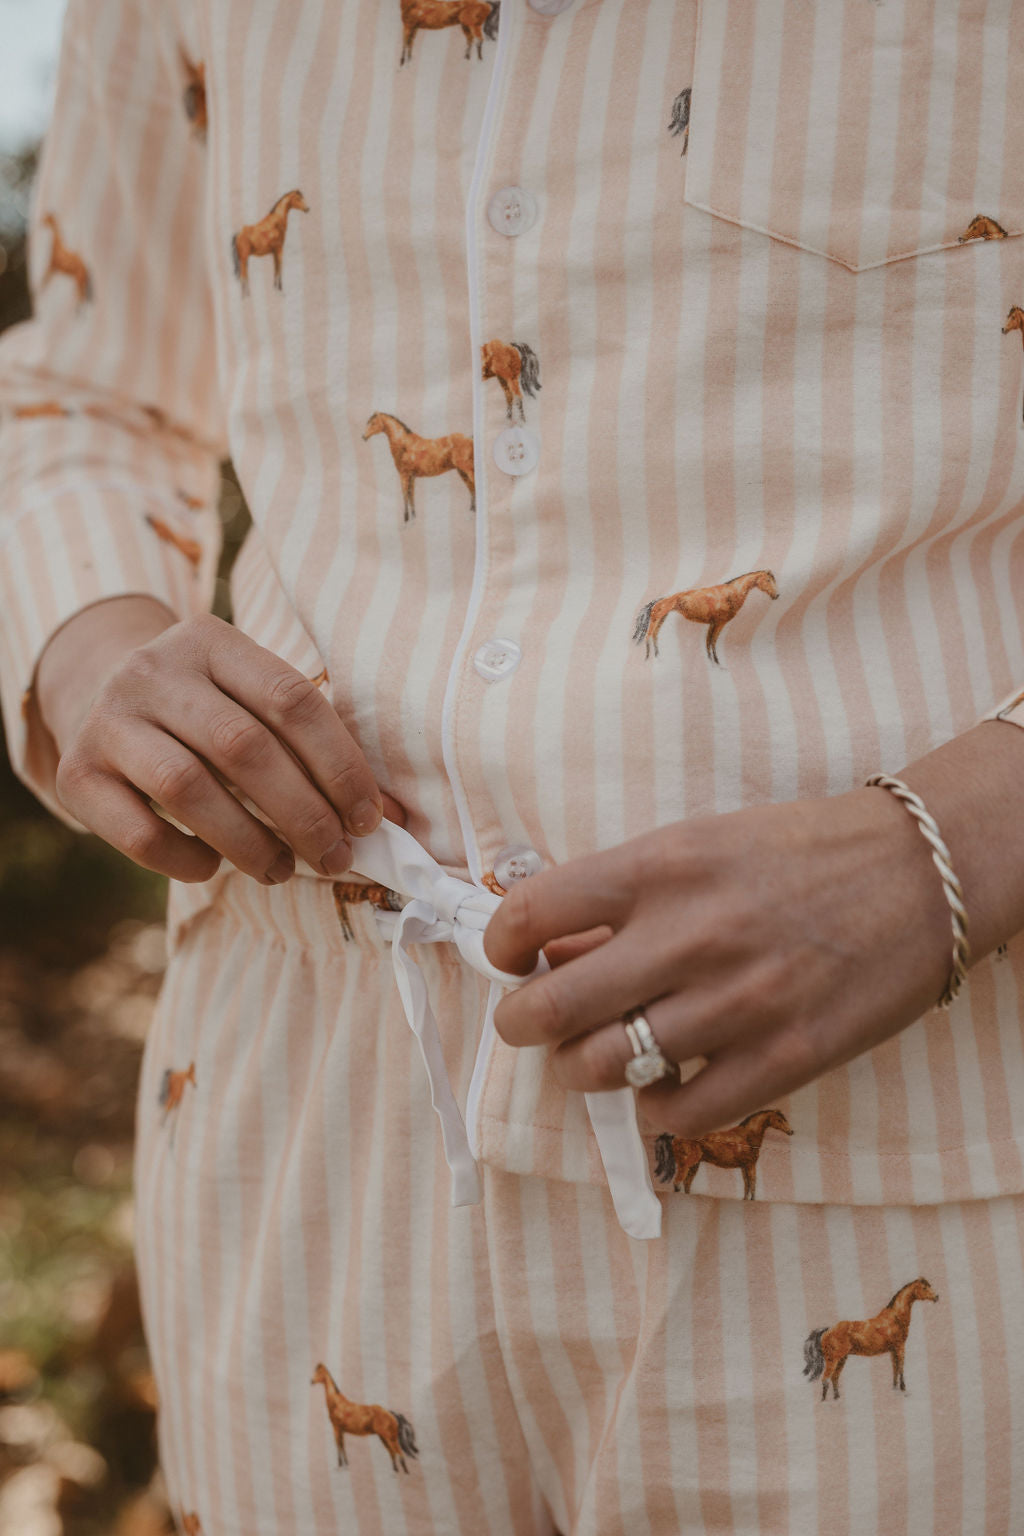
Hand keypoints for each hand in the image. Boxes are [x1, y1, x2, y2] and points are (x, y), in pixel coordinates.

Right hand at [39, 603, 404, 884]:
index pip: (292, 700)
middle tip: (334, 856)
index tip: (368, 818)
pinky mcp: (77, 771)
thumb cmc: (206, 712)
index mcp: (212, 640)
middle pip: (244, 747)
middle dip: (302, 812)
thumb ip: (315, 749)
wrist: (99, 699)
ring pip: (188, 788)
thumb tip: (395, 817)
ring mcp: (109, 717)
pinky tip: (212, 867)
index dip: (339, 765)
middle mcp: (154, 669)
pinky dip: (185, 858)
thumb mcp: (254, 704)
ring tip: (283, 870)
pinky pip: (137, 830)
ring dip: (249, 842)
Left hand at [483, 788, 955, 1137]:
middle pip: (552, 1007)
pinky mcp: (783, 1060)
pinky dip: (650, 1107)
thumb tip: (547, 953)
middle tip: (529, 1022)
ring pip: (603, 1068)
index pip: (533, 912)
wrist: (918, 876)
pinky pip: (676, 1114)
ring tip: (597, 1053)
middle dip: (519, 1023)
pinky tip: (661, 1083)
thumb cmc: (798, 853)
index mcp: (662, 866)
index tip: (508, 957)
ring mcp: (736, 1004)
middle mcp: (690, 936)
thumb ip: (621, 899)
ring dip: (582, 1067)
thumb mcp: (700, 846)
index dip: (499, 944)